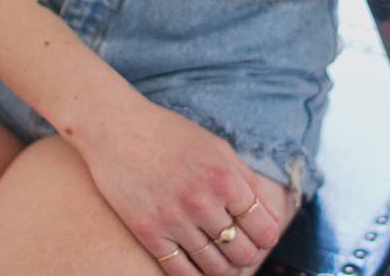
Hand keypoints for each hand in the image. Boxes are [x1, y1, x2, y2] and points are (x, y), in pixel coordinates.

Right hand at [78, 99, 281, 275]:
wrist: (117, 128)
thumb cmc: (170, 134)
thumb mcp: (218, 147)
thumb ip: (247, 181)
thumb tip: (271, 216)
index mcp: (226, 179)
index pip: (265, 230)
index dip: (266, 237)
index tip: (258, 236)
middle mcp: (203, 202)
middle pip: (243, 253)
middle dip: (246, 254)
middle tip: (239, 249)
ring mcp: (174, 219)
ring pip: (215, 268)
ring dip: (223, 269)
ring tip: (220, 260)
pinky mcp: (148, 232)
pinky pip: (180, 271)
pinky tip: (197, 271)